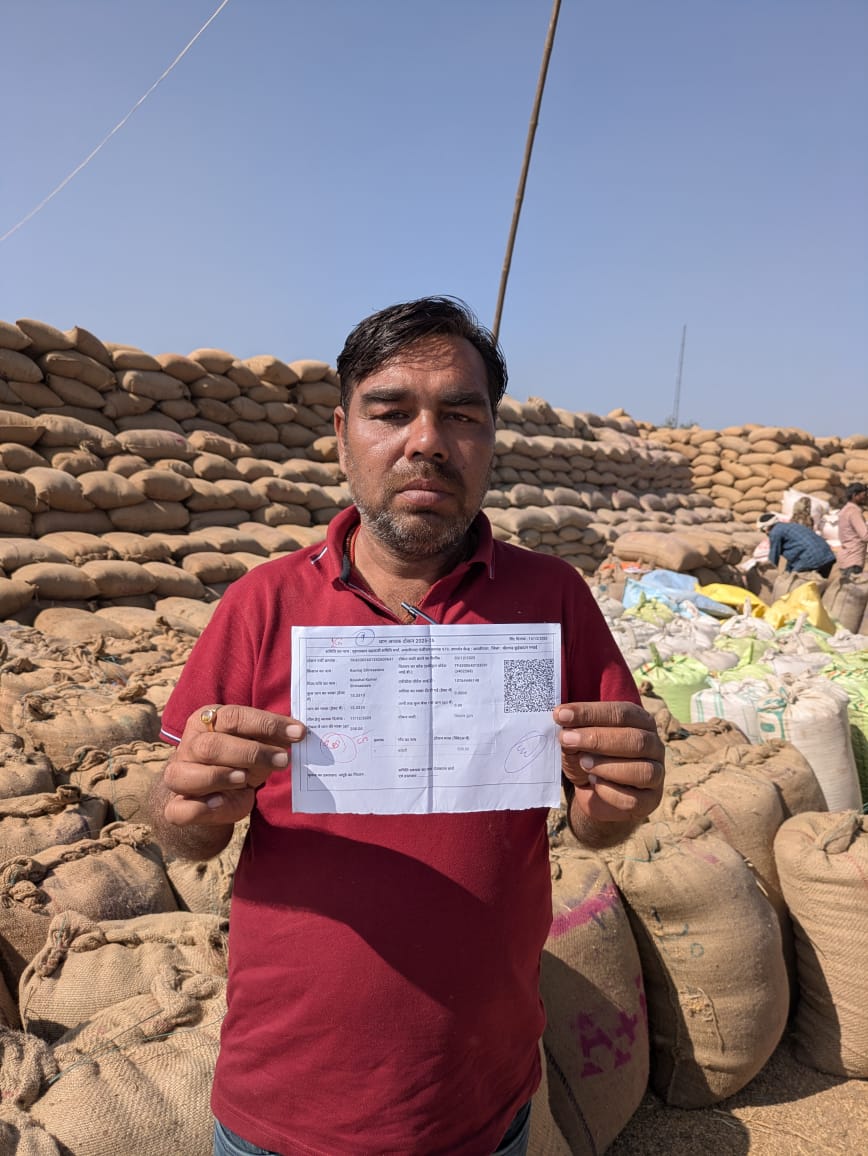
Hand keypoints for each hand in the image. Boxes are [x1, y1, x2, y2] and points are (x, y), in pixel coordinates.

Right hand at [161, 705, 305, 827]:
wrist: (212, 799)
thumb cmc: (237, 764)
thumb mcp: (254, 749)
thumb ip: (268, 741)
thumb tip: (295, 735)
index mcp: (206, 721)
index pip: (235, 717)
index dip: (268, 724)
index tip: (298, 733)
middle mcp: (188, 745)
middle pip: (212, 745)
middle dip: (251, 753)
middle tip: (282, 760)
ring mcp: (178, 775)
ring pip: (187, 774)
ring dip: (220, 776)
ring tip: (245, 779)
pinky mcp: (175, 806)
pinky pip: (180, 810)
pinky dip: (199, 808)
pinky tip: (220, 802)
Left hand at [554, 700, 663, 826]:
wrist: (596, 795)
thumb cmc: (590, 758)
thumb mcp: (579, 742)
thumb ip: (574, 732)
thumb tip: (564, 721)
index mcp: (641, 721)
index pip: (621, 713)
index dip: (590, 713)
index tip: (561, 715)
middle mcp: (654, 745)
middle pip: (635, 739)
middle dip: (597, 738)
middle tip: (566, 739)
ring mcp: (656, 774)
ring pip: (642, 770)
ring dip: (606, 766)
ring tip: (582, 762)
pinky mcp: (650, 800)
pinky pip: (633, 799)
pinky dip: (609, 791)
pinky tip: (593, 783)